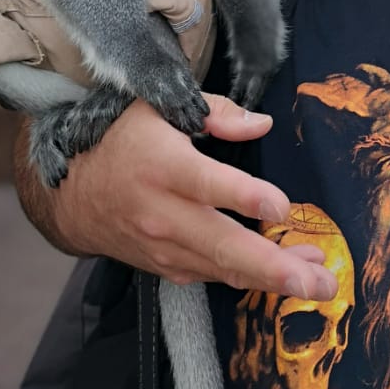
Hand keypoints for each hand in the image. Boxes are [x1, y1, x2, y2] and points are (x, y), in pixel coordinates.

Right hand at [42, 95, 337, 297]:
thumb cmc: (122, 140)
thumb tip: (261, 124)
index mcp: (163, 166)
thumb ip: (215, 112)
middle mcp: (162, 213)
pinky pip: (211, 276)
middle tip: (317, 279)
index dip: (244, 198)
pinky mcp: (165, 266)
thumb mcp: (159, 107)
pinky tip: (284, 274)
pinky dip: (247, 279)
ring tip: (319, 281)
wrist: (70, 194)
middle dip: (273, 266)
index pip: (207, 185)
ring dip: (273, 278)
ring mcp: (163, 246)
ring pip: (223, 269)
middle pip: (222, 244)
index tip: (282, 208)